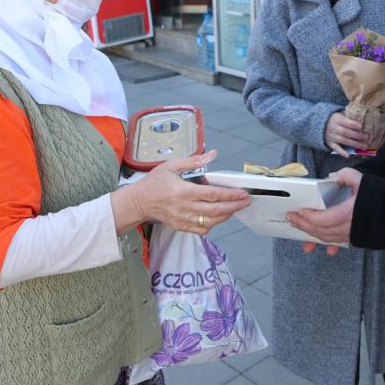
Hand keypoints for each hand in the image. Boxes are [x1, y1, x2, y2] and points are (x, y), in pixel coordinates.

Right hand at [111, 150, 249, 234]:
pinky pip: (201, 229)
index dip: (230, 195)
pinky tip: (219, 216)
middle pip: (215, 210)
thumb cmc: (154, 183)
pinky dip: (213, 224)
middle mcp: (184, 207)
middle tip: (246, 201)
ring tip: (235, 207)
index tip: (242, 193)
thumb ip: (194, 161)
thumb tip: (212, 154)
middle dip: (234, 206)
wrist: (139, 202)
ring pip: (210, 221)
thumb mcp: (171, 165)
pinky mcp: (181, 226)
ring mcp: (183, 219)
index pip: (212, 194)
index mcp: (183, 191)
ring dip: (226, 215)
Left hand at [287, 168, 362, 254]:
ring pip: (326, 238)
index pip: (323, 219)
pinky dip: (323, 239)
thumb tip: (331, 178)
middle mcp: (348, 228)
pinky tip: (315, 236)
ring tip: (299, 227)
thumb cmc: (380, 197)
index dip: (308, 217)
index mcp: (349, 214)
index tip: (298, 212)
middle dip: (303, 226)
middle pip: (320, 231)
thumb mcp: (363, 180)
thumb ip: (346, 176)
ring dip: (311, 233)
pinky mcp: (355, 240)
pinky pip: (335, 241)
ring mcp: (352, 236)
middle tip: (291, 219)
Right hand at [325, 112, 369, 156]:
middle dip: (357, 135)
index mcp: (337, 119)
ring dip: (355, 144)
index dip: (353, 124)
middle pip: (346, 132)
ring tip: (364, 147)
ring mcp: (332, 136)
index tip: (361, 127)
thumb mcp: (341, 114)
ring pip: (344, 141)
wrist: (322, 125)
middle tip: (367, 138)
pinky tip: (348, 155)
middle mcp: (333, 128)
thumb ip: (350, 116)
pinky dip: (342, 152)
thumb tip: (364, 119)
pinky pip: (336, 148)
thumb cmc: (338, 119)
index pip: (345, 122)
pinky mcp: (330, 143)